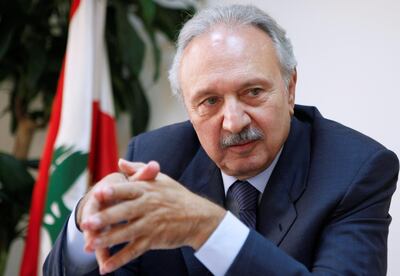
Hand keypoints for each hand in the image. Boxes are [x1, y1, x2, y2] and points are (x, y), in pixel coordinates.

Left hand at [81, 161, 225, 273]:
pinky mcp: (153, 240)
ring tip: (89, 246)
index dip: (113, 192)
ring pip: (126, 233)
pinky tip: (105, 267)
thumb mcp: (161, 179)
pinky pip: (134, 251)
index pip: (127, 190)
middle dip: (105, 218)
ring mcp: (150, 224)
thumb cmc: (176, 195)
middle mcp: (148, 206)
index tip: (98, 194)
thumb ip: (138, 170)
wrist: (198, 217)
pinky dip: (120, 259)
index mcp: (147, 189)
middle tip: (86, 223)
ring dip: (107, 240)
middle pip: (124, 212)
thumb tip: (120, 162)